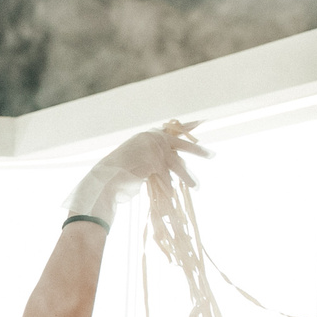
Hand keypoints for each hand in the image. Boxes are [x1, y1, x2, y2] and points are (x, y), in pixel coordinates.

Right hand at [67, 122, 205, 222]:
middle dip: (198, 151)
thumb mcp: (137, 158)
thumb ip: (154, 156)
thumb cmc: (118, 173)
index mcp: (148, 135)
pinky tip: (172, 194)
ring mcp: (153, 149)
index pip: (173, 129)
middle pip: (180, 143)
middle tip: (212, 155)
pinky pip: (167, 176)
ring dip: (187, 177)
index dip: (188, 127)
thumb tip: (174, 163)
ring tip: (195, 187)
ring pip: (176, 164)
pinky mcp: (154, 161)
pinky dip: (169, 186)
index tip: (201, 122)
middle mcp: (152, 138)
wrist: (104, 178)